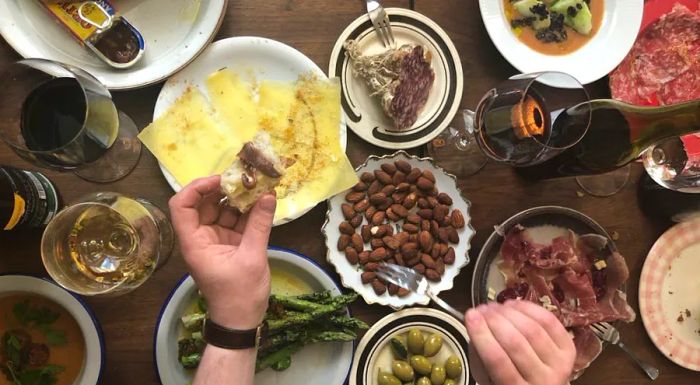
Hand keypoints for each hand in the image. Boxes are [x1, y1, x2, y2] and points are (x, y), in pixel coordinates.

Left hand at [169, 175, 276, 329]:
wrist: (241, 322)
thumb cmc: (239, 295)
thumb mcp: (252, 257)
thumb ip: (259, 225)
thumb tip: (269, 195)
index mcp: (195, 242)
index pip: (182, 206)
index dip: (197, 188)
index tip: (221, 180)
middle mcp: (200, 237)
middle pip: (203, 204)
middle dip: (222, 189)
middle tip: (246, 178)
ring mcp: (215, 240)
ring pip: (221, 210)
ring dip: (238, 199)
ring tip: (258, 186)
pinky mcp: (229, 244)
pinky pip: (234, 221)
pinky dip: (247, 212)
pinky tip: (262, 202)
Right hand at [464, 301, 575, 384]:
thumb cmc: (507, 382)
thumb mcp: (487, 378)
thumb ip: (479, 354)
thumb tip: (475, 320)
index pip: (498, 362)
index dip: (482, 335)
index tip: (470, 314)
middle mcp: (543, 382)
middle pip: (516, 343)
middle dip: (494, 320)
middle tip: (481, 308)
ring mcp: (560, 365)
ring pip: (532, 330)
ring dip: (509, 312)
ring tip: (494, 306)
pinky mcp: (570, 349)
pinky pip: (549, 322)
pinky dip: (528, 308)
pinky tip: (512, 305)